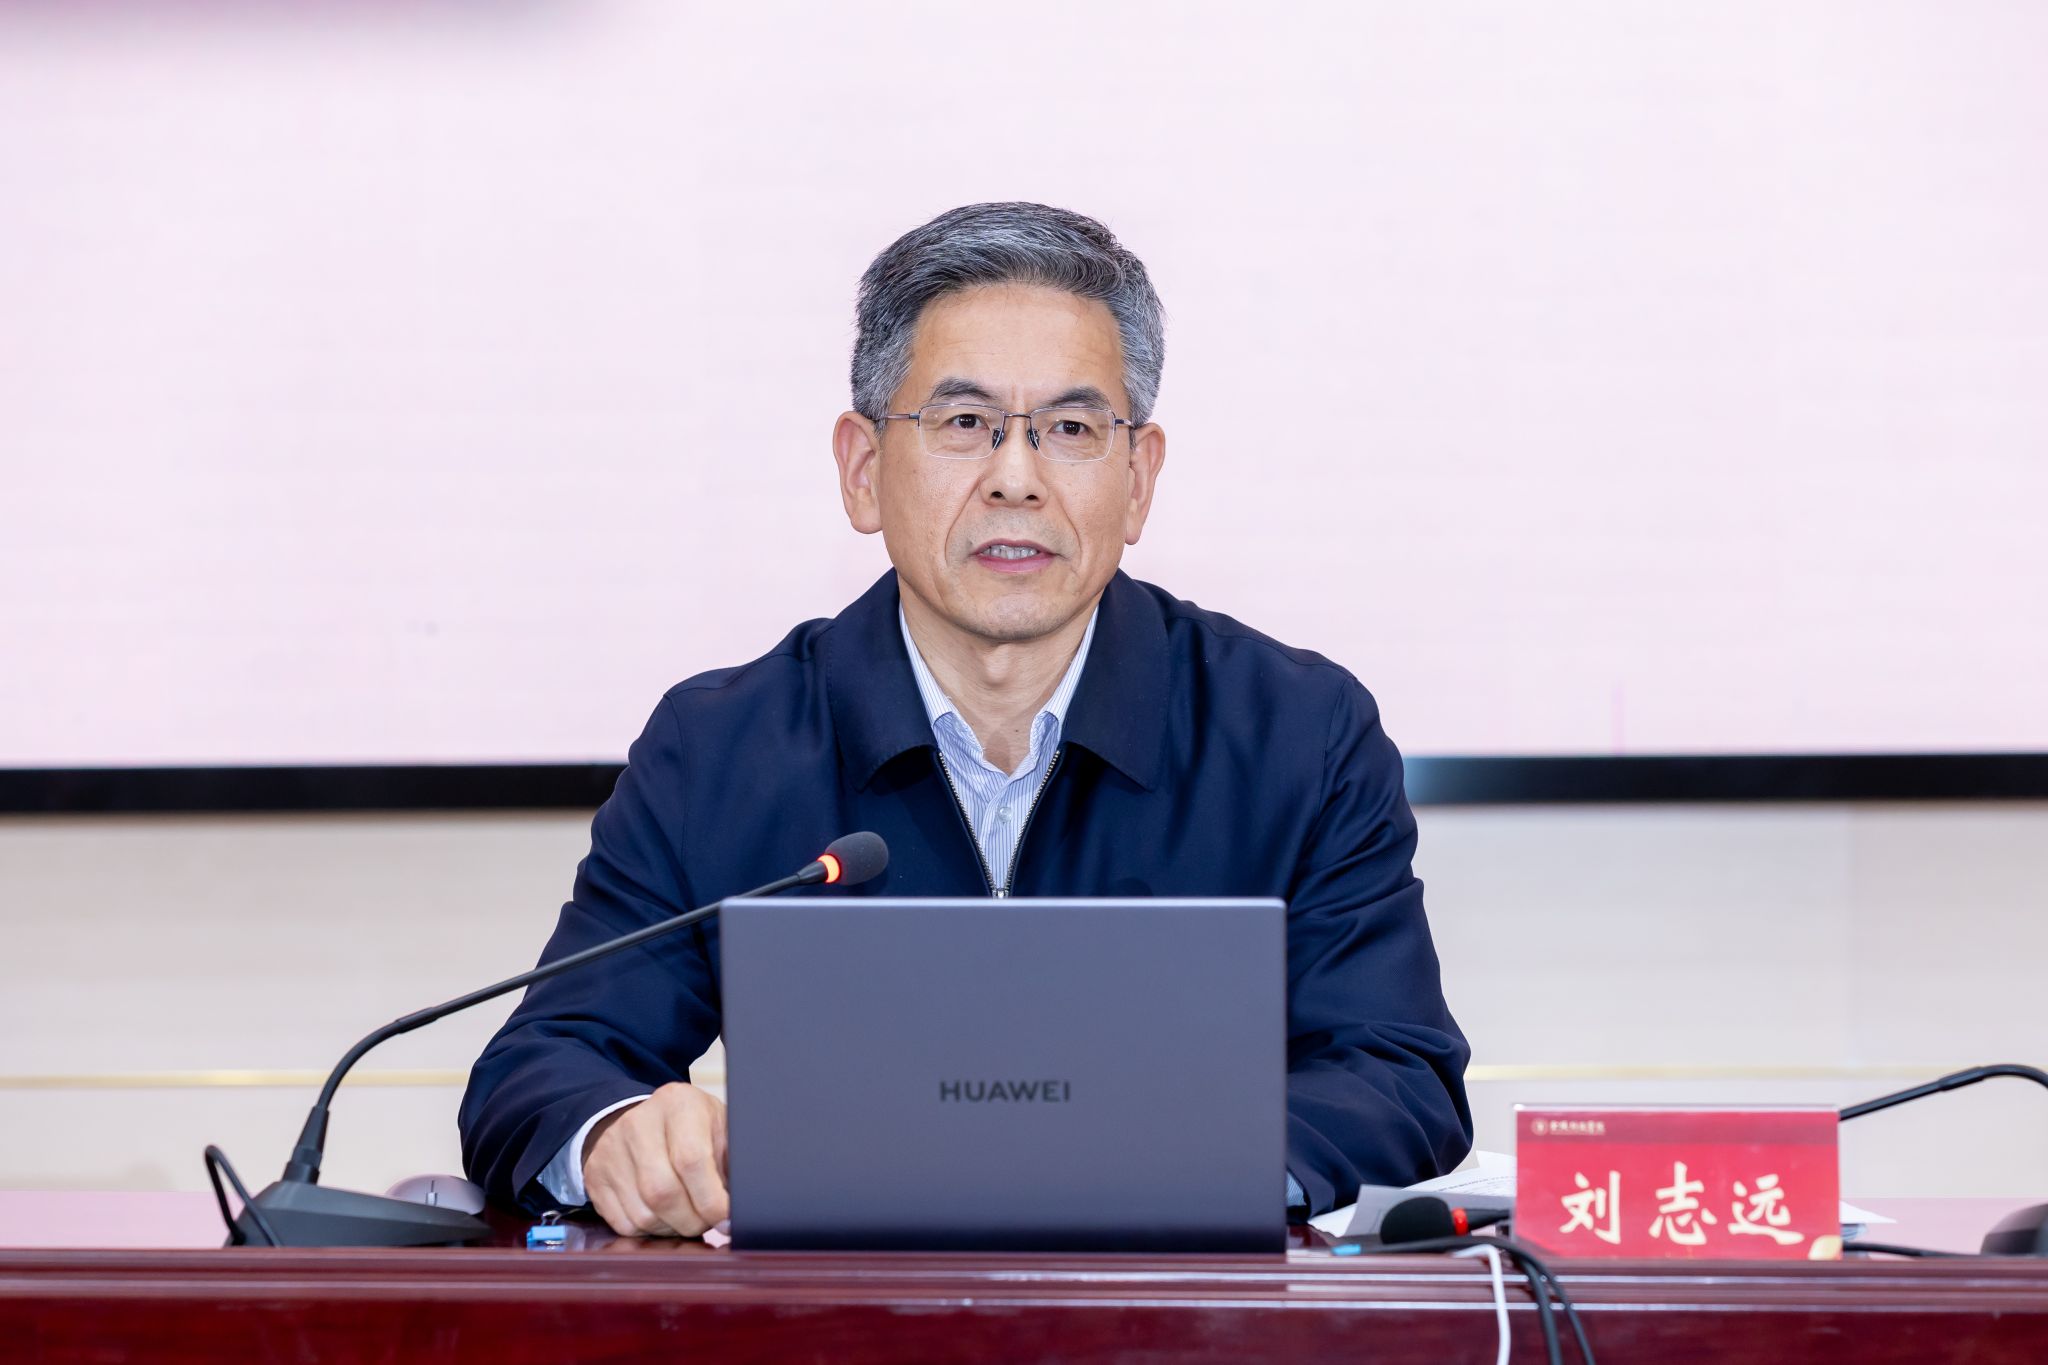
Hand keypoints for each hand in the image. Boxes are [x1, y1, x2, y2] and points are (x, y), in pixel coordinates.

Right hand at [581, 1081, 728, 1237]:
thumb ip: (731, 1162)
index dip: (711, 1199)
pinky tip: (664, 1216)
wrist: (641, 1118)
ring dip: (672, 1228)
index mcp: (677, 1104)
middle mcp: (638, 1124)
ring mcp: (610, 1151)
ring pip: (643, 1214)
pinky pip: (624, 1224)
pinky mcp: (595, 1177)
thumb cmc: (691, 1127)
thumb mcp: (717, 1128)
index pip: (691, 1160)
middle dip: (693, 1220)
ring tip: (688, 1216)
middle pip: (663, 1192)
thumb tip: (741, 1208)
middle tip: (708, 1222)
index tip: (726, 1217)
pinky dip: (650, 1231)